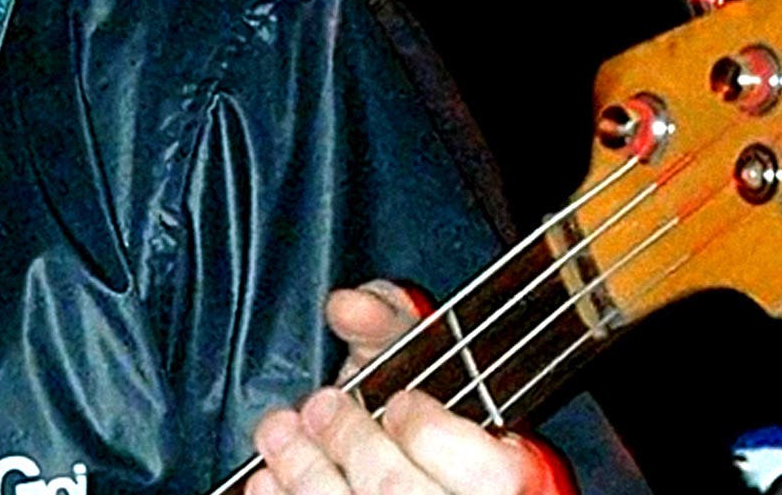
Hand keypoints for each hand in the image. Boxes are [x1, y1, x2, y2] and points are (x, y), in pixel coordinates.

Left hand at [245, 282, 573, 494]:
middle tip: (319, 407)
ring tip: (280, 434)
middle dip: (349, 441)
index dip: (430, 432)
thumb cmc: (420, 419)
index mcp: (514, 478)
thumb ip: (392, 321)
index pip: (489, 471)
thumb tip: (349, 305)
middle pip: (403, 492)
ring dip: (305, 471)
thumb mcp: (418, 360)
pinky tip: (268, 480)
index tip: (400, 402)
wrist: (413, 471)